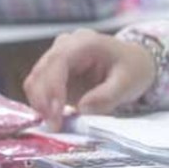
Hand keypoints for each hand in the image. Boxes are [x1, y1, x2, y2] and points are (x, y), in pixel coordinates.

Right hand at [22, 29, 156, 130]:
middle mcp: (66, 45)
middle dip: (43, 100)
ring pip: (35, 79)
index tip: (56, 112)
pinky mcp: (54, 72)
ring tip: (55, 124)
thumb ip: (106, 96)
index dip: (52, 87)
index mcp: (85, 42)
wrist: (133, 63)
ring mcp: (57, 57)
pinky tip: (53, 117)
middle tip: (55, 125)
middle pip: (41, 70)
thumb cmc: (132, 69)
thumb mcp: (128, 83)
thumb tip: (82, 108)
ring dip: (39, 103)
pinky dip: (41, 103)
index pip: (58, 61)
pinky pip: (39, 87)